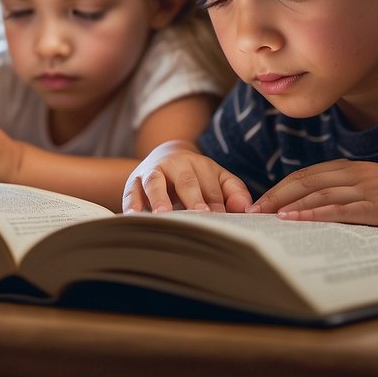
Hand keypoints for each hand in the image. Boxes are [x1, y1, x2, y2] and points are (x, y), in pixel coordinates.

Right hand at [122, 140, 251, 213]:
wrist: (165, 154)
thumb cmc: (197, 177)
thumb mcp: (218, 178)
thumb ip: (234, 191)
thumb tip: (246, 209)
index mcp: (201, 165)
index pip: (211, 187)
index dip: (217, 204)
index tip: (223, 221)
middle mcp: (176, 165)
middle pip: (186, 181)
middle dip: (193, 199)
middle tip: (200, 216)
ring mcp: (153, 171)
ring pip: (155, 182)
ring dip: (159, 197)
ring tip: (163, 215)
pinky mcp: (134, 181)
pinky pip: (132, 192)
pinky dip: (132, 203)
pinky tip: (134, 217)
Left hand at [248, 160, 377, 231]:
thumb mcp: (374, 192)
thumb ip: (348, 195)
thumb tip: (317, 209)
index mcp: (352, 169)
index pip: (307, 175)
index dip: (281, 187)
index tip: (260, 201)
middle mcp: (355, 174)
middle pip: (305, 181)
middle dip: (276, 195)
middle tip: (253, 210)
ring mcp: (366, 188)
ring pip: (318, 193)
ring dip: (289, 205)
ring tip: (266, 216)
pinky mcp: (377, 205)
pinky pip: (340, 209)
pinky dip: (315, 213)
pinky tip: (297, 220)